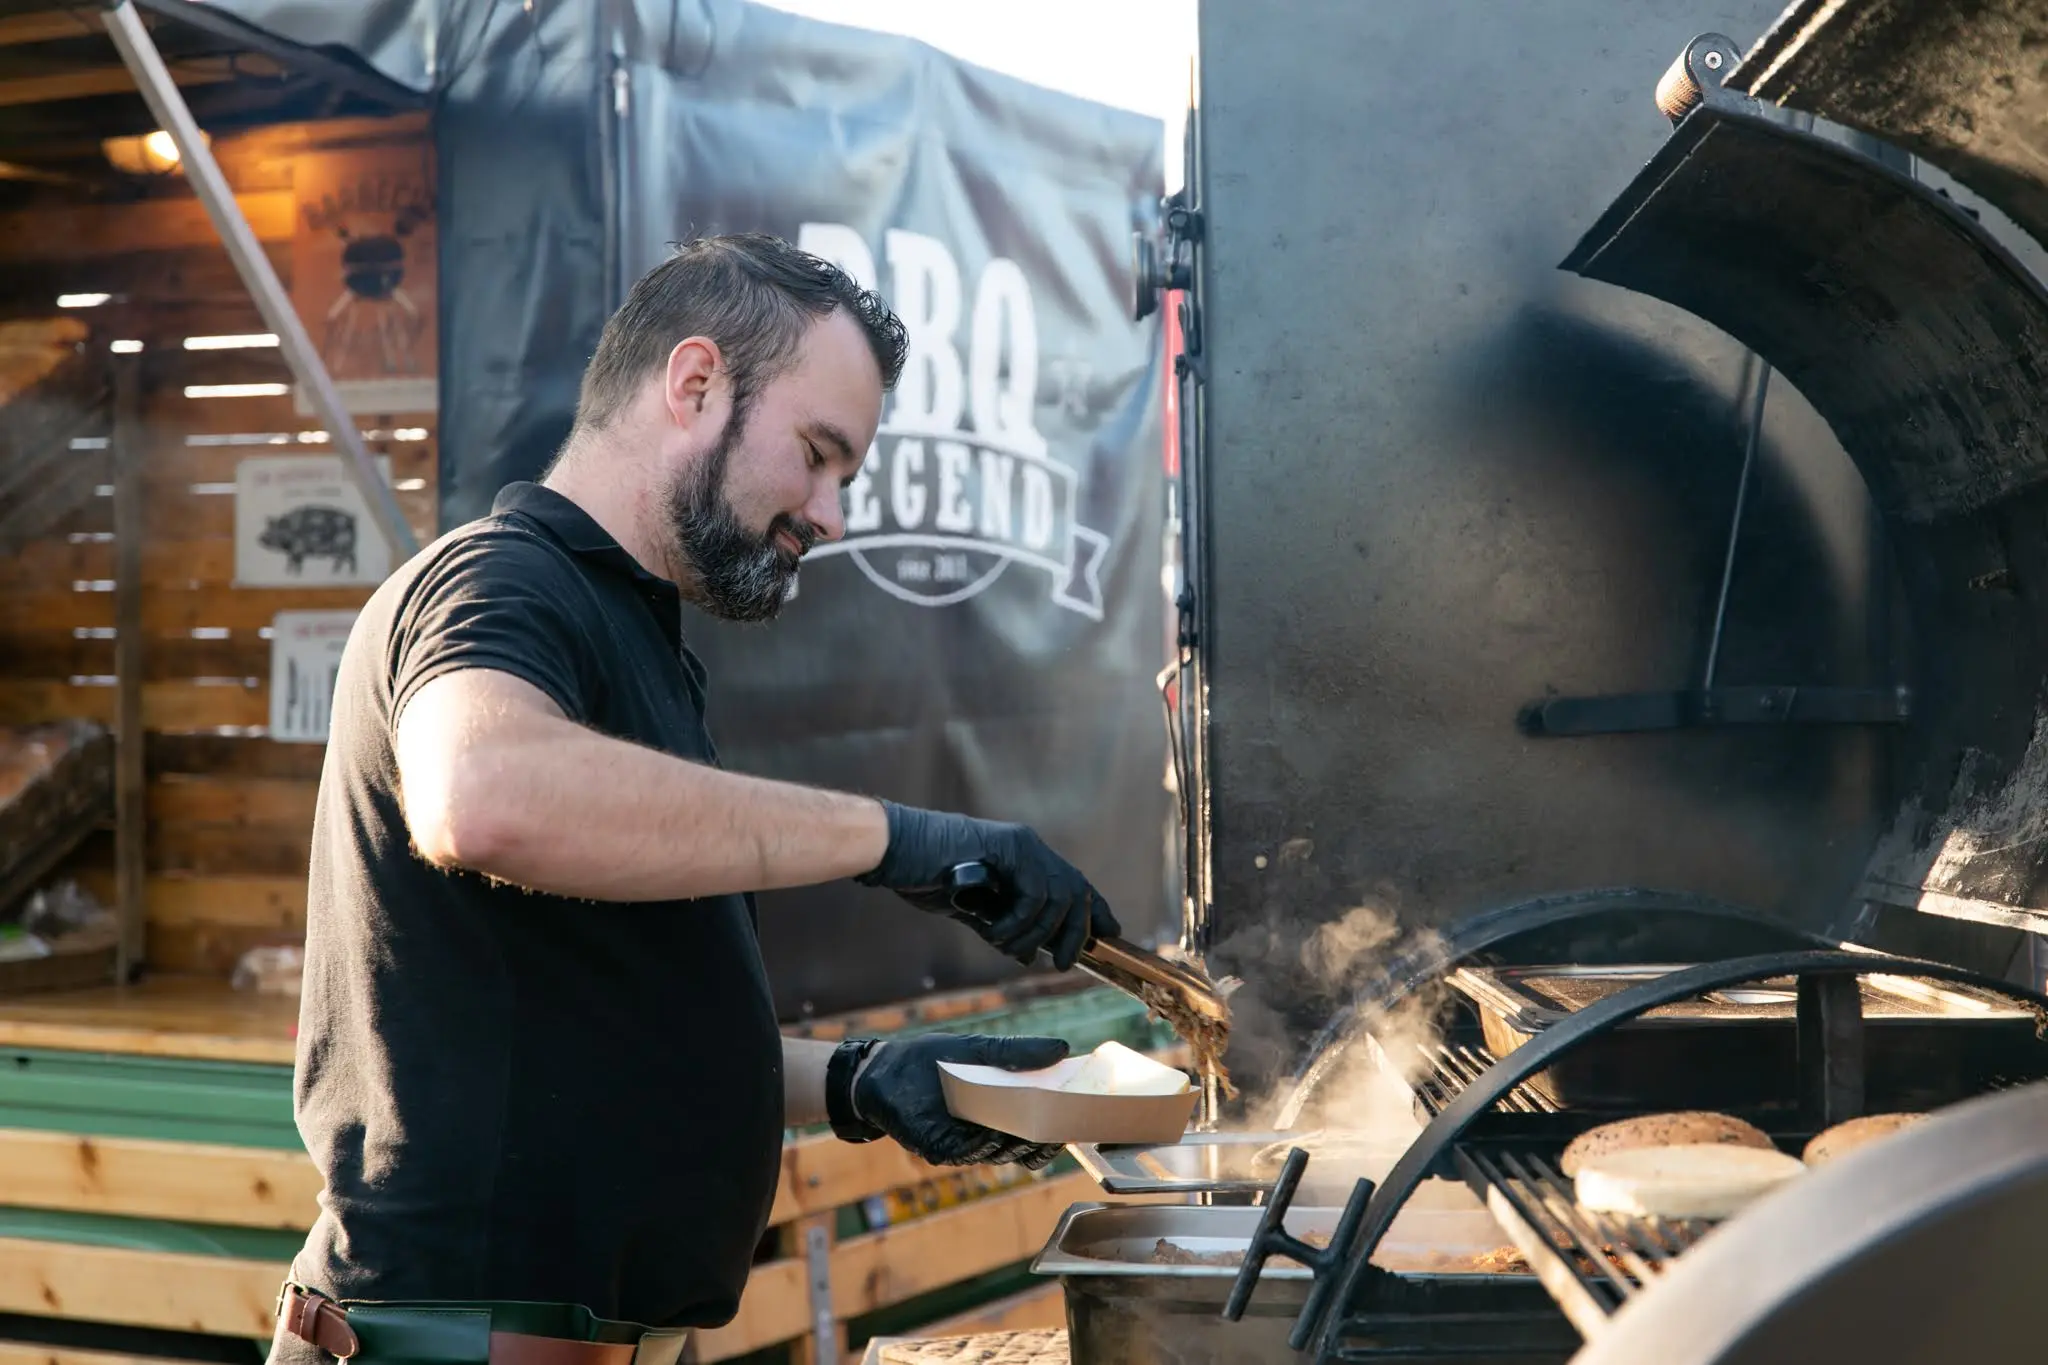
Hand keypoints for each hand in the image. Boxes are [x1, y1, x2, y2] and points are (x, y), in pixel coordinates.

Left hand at [848, 1033, 1069, 1168]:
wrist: (884, 1070)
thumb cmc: (932, 1059)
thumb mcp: (980, 1049)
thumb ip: (1018, 1051)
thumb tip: (1061, 1047)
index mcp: (1000, 1112)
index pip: (1036, 1133)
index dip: (1055, 1135)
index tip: (1072, 1126)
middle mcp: (985, 1133)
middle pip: (1022, 1149)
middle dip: (1040, 1143)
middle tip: (1055, 1132)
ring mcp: (962, 1144)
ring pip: (997, 1153)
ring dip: (1013, 1144)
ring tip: (1027, 1130)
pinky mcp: (939, 1148)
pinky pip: (965, 1153)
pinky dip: (980, 1145)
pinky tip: (991, 1134)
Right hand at [857, 801, 1120, 969]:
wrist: (895, 849)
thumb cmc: (926, 875)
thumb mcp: (973, 908)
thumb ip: (1004, 926)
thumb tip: (1029, 953)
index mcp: (1025, 858)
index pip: (1074, 884)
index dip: (1096, 911)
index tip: (1110, 936)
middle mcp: (1030, 848)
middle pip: (1076, 892)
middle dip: (1075, 933)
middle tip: (1061, 963)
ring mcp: (1021, 845)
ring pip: (1058, 898)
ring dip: (1035, 933)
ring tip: (1004, 944)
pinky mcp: (1009, 847)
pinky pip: (1034, 894)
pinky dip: (1018, 921)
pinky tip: (993, 930)